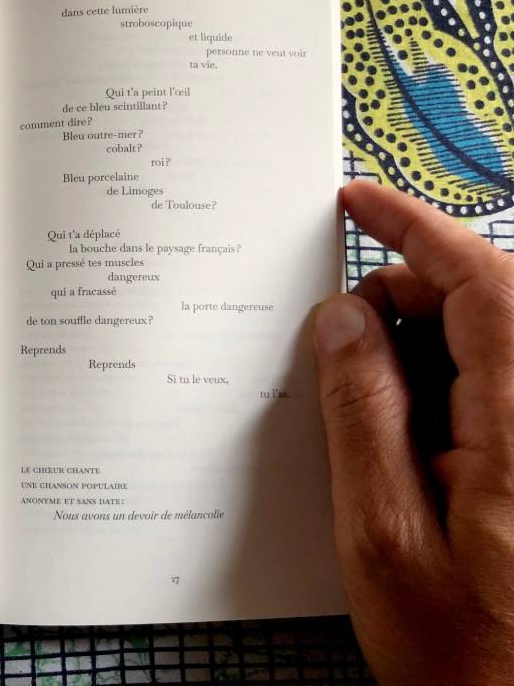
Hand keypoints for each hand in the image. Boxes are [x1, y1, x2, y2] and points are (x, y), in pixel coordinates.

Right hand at [313, 180, 513, 685]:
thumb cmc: (461, 653)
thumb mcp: (380, 534)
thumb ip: (362, 414)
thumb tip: (345, 320)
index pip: (486, 285)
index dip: (418, 229)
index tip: (360, 200)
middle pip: (494, 303)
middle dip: (413, 292)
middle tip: (345, 330)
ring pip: (495, 339)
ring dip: (428, 339)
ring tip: (372, 397)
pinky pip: (496, 382)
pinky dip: (446, 377)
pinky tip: (408, 425)